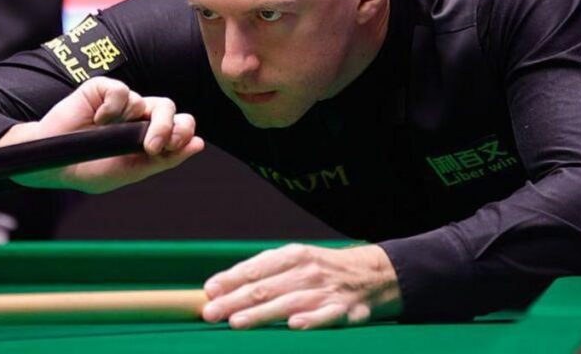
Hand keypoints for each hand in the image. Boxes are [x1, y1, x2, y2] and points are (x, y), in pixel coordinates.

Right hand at [0, 77, 204, 192]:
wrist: (52, 163)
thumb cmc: (89, 169)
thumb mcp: (130, 171)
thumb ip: (165, 159)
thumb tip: (199, 144)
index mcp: (148, 137)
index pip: (179, 126)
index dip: (183, 132)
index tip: (171, 146)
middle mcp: (138, 118)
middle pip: (169, 110)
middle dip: (169, 125)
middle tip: (155, 144)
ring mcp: (121, 104)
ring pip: (146, 100)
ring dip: (137, 119)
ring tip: (115, 134)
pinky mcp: (101, 90)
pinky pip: (120, 91)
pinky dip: (112, 107)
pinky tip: (97, 120)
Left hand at [201, 243, 400, 329]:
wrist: (372, 275)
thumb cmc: (320, 271)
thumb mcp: (294, 261)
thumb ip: (260, 273)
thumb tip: (217, 288)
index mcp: (293, 255)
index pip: (256, 268)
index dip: (230, 280)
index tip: (208, 291)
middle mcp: (307, 271)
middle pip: (266, 288)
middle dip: (235, 301)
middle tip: (210, 313)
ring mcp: (325, 291)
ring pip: (288, 303)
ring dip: (261, 314)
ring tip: (236, 322)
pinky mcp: (344, 310)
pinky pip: (326, 317)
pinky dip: (312, 321)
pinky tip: (295, 325)